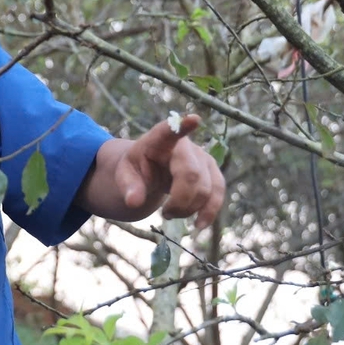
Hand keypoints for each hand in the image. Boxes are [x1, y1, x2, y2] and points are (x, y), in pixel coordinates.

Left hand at [93, 113, 225, 227]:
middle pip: (191, 175)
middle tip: (164, 214)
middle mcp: (185, 146)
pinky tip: (199, 225)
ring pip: (206, 188)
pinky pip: (218, 193)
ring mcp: (202, 158)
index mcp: (158, 140)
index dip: (182, 125)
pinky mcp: (212, 172)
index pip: (169, 131)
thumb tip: (133, 202)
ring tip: (171, 214)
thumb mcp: (125, 175)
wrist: (150, 170)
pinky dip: (210, 212)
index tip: (194, 119)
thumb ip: (128, 187)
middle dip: (180, 201)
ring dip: (189, 209)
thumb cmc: (137, 169)